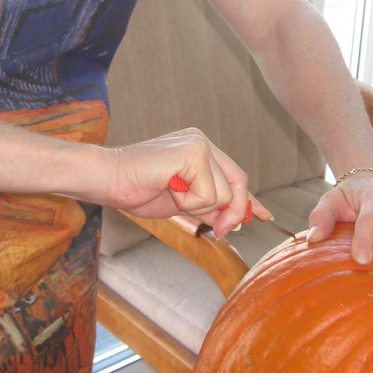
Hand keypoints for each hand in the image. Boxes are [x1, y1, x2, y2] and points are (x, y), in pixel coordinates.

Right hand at [106, 128, 269, 234]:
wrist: (107, 179)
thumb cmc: (137, 189)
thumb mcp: (183, 200)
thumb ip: (209, 204)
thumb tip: (240, 219)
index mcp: (200, 148)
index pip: (235, 176)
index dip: (249, 200)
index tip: (265, 216)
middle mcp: (203, 142)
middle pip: (238, 184)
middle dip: (232, 213)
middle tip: (218, 230)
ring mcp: (199, 144)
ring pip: (223, 195)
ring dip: (197, 207)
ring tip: (170, 193)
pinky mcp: (193, 152)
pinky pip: (208, 195)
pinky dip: (188, 203)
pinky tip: (167, 189)